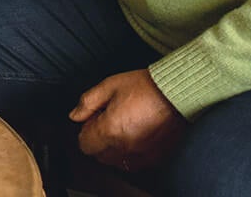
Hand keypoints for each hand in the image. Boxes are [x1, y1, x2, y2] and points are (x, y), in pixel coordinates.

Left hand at [69, 70, 184, 171]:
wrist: (176, 92)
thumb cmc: (145, 87)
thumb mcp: (109, 86)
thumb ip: (88, 102)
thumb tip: (75, 115)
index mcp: (110, 129)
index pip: (85, 145)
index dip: (86, 131)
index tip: (92, 121)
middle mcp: (124, 146)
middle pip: (99, 156)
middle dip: (98, 141)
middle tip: (107, 122)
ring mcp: (141, 154)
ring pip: (117, 162)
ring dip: (114, 150)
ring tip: (122, 129)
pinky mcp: (155, 157)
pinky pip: (135, 164)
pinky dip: (131, 154)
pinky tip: (136, 137)